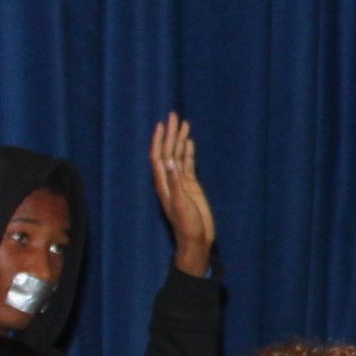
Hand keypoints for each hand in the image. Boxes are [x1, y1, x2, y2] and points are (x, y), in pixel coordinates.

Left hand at [150, 114, 216, 276]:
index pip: (159, 156)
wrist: (197, 239)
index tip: (162, 125)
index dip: (159, 140)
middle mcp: (170, 179)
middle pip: (169, 151)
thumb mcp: (181, 205)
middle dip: (171, 133)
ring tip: (183, 123)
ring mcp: (181, 182)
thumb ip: (176, 184)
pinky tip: (189, 142)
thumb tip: (171, 162)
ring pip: (179, 155)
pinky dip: (188, 151)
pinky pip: (188, 164)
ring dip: (180, 139)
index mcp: (164, 184)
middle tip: (174, 115)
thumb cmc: (187, 225)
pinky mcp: (191, 185)